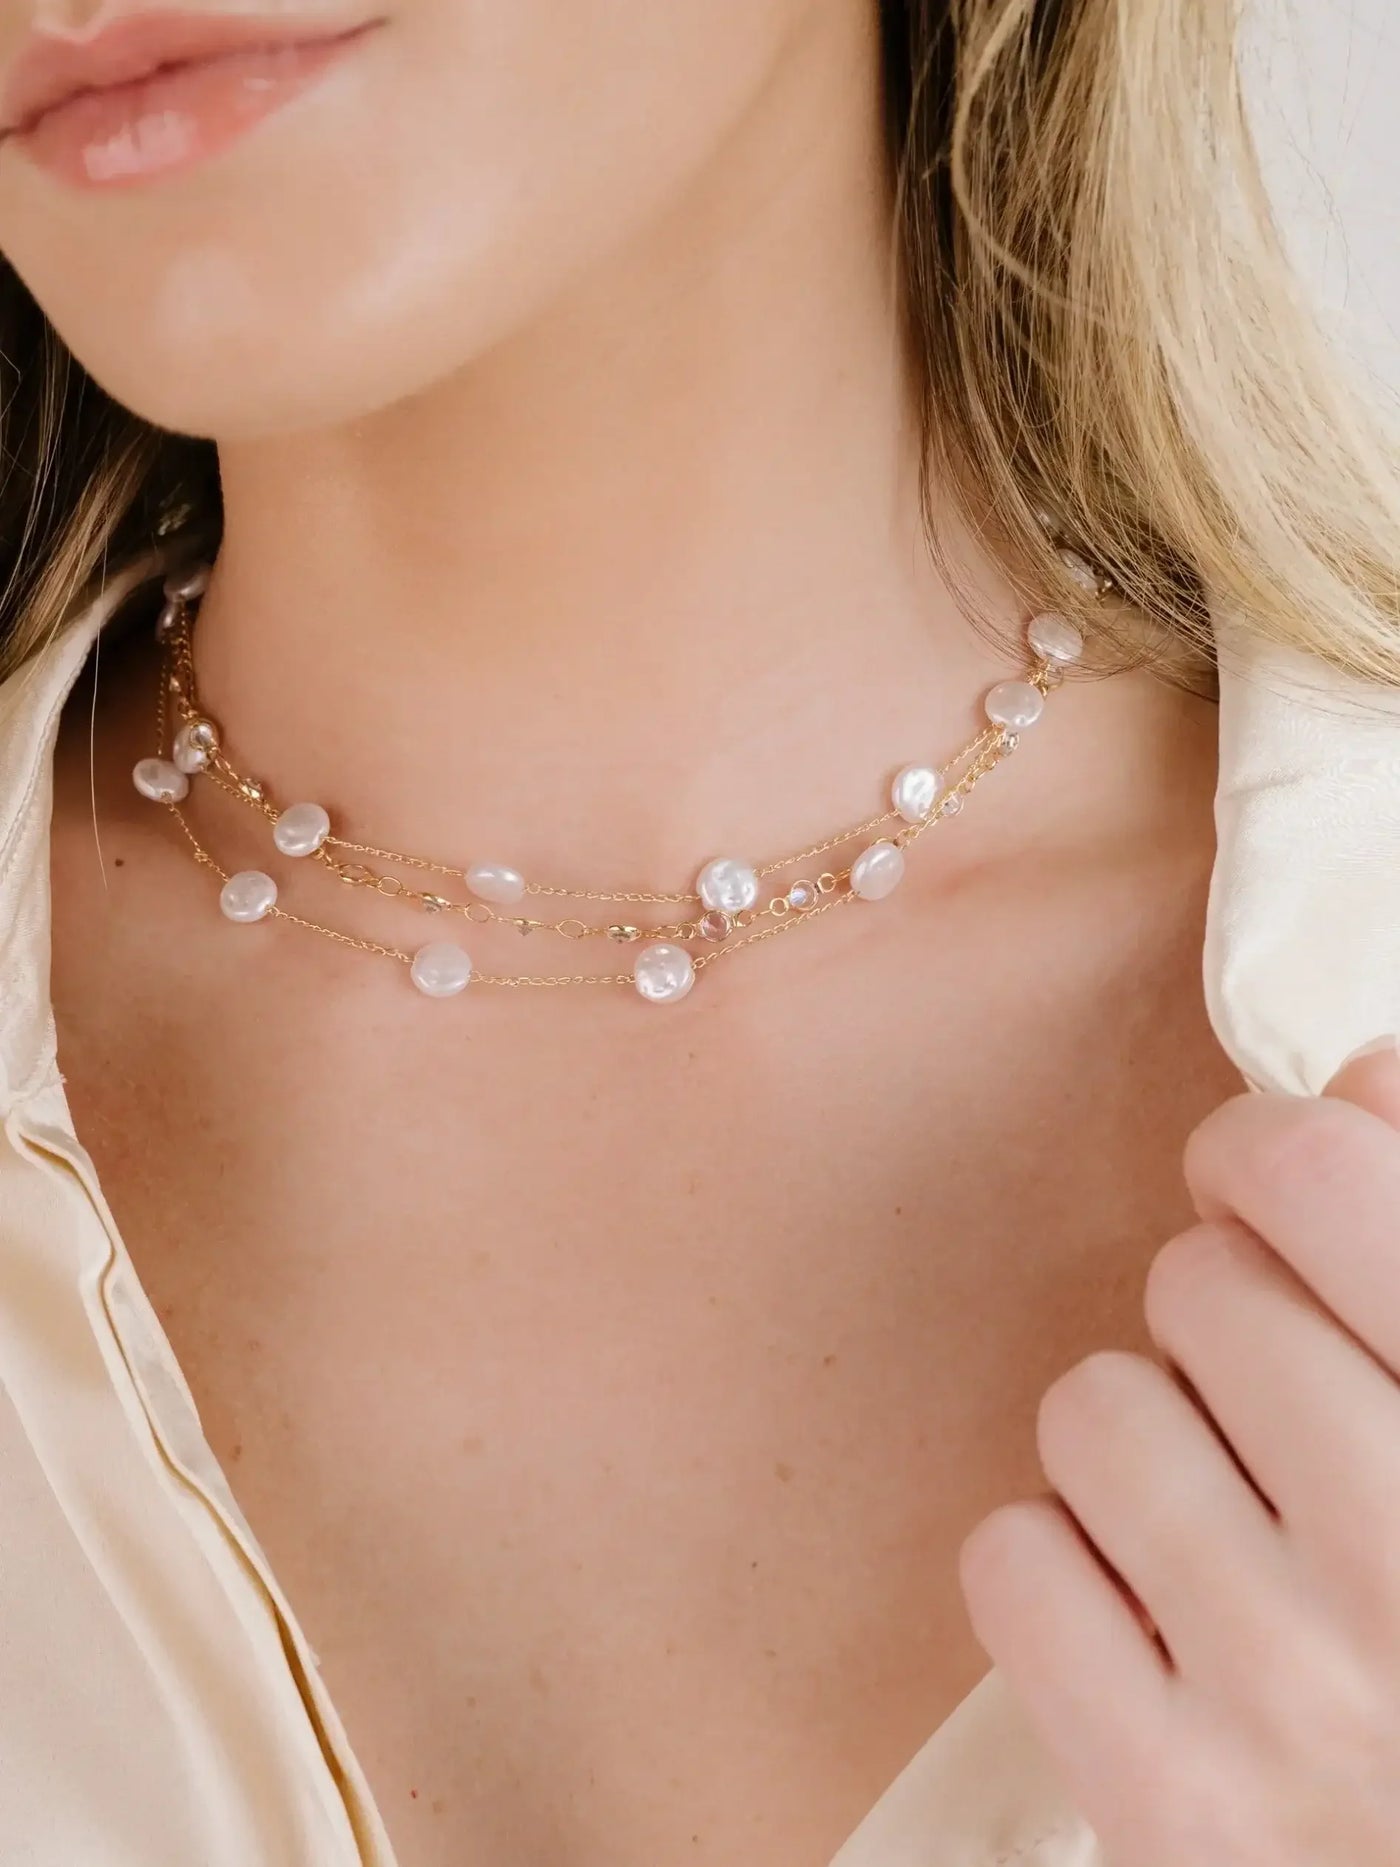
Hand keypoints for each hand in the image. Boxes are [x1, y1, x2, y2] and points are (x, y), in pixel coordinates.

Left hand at [960, 1044, 1399, 1865]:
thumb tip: (1348, 1077)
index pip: (1320, 1174)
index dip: (1265, 1154)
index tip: (1262, 1191)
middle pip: (1196, 1283)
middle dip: (1219, 1323)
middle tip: (1271, 1412)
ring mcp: (1297, 1699)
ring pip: (1094, 1406)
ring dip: (1136, 1446)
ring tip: (1222, 1524)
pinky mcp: (1171, 1808)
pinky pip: (1012, 1558)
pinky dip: (1060, 1572)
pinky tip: (1147, 1622)